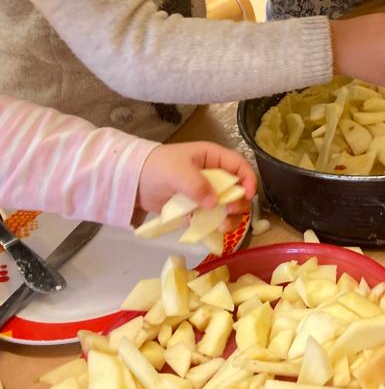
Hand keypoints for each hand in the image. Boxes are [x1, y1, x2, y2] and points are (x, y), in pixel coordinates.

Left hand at [136, 142, 256, 228]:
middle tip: (231, 212)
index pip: (240, 166)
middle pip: (238, 189)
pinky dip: (214, 225)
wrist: (132, 181)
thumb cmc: (157, 167)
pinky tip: (211, 230)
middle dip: (239, 202)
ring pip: (227, 206)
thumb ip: (196, 185)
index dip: (248, 179)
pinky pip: (211, 217)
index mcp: (213, 158)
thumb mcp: (177, 171)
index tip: (248, 195)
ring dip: (230, 217)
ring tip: (223, 226)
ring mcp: (206, 193)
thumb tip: (214, 203)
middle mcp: (214, 175)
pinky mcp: (196, 208)